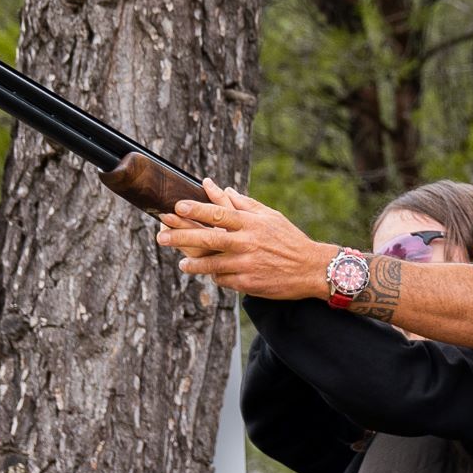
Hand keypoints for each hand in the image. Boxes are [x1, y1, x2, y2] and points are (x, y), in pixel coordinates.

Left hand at [154, 179, 336, 301]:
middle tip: (161, 236)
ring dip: (193, 264)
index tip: (177, 207)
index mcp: (251, 224)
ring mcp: (247, 264)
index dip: (196, 211)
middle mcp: (247, 243)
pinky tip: (211, 275)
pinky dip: (216, 277)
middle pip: (208, 239)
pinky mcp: (249, 283)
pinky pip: (224, 280)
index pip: (218, 214)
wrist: (311, 269)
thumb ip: (244, 204)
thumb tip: (221, 189)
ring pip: (212, 265)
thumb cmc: (289, 239)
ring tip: (182, 263)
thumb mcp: (270, 216)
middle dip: (181, 237)